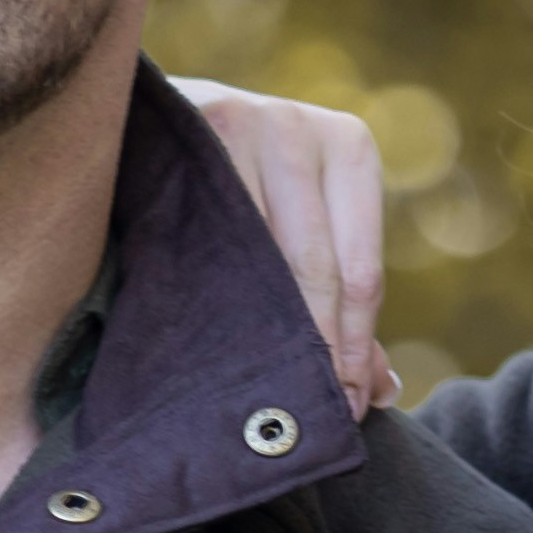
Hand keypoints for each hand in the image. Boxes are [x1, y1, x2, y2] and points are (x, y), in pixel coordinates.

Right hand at [178, 78, 394, 419]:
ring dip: (266, 333)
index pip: (361, 271)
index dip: (355, 348)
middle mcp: (300, 129)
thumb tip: (383, 389)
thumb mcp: (299, 220)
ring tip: (266, 394)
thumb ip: (340, 296)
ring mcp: (242, 124)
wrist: (150, 117)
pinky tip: (218, 340)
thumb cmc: (239, 181)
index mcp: (349, 148)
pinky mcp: (188, 138)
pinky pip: (209, 239)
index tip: (349, 408)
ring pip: (262, 259)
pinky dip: (217, 296)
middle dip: (317, 351)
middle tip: (312, 415)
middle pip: (316, 269)